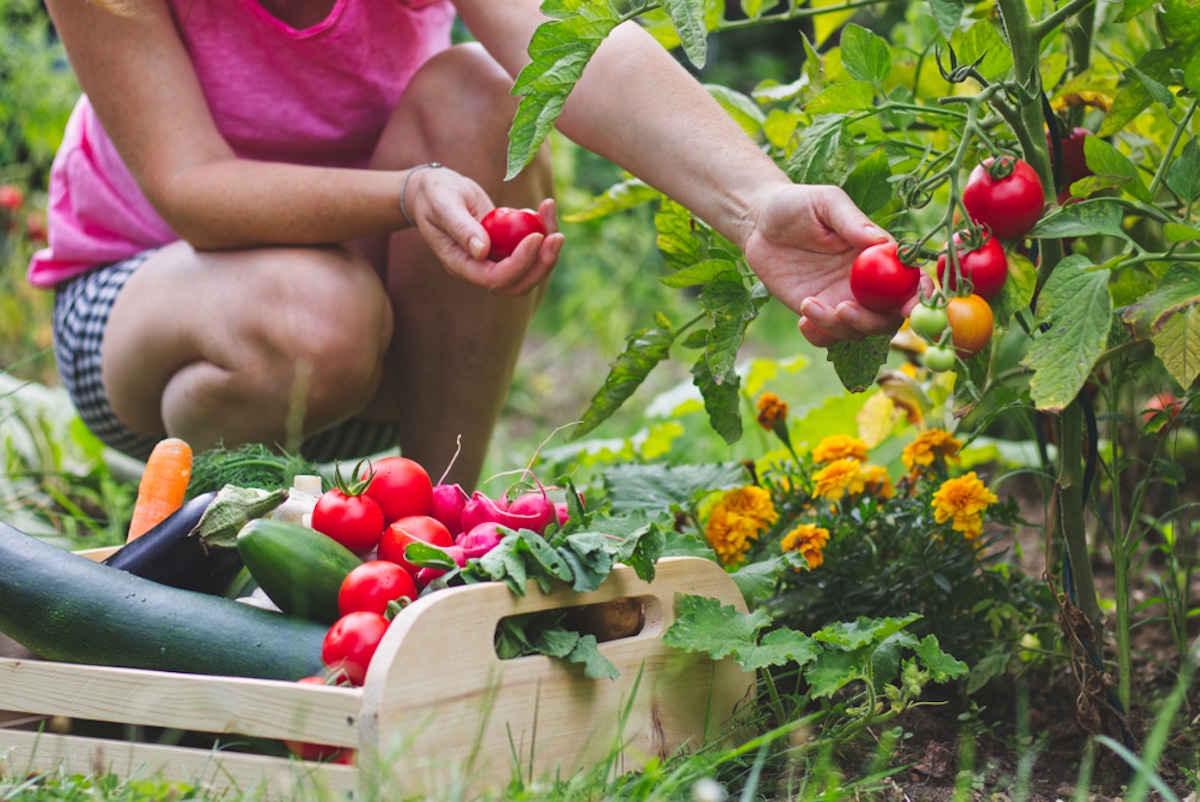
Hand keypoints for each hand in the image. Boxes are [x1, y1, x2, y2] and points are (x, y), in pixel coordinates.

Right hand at [405, 166, 561, 294]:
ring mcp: (494, 259)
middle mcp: (479, 268)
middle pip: (518, 284)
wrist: (435, 191)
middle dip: (542, 265)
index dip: (520, 263)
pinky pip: (530, 249)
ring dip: (548, 249)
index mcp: (460, 265)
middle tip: (558, 237)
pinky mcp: (505, 247)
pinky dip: (543, 230)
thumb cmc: (434, 195)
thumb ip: (460, 227)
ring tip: (551, 212)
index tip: (536, 236)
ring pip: (529, 269)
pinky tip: (544, 208)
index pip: (495, 278)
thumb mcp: (443, 205)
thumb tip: (482, 251)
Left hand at [741, 184, 923, 347]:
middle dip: (873, 322)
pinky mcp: (817, 312)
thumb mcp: (825, 203)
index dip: (919, 297)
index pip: (911, 281)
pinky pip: (828, 339)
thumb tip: (880, 241)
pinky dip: (819, 337)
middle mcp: (867, 283)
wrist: (759, 223)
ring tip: (808, 303)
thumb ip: (851, 221)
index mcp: (879, 256)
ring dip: (839, 328)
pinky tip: (802, 318)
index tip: (910, 306)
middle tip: (843, 309)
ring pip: (858, 332)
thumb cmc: (797, 204)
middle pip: (888, 317)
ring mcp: (842, 300)